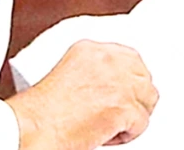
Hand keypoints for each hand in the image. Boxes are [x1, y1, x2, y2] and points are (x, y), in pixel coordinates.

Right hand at [5, 40, 157, 149]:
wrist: (35, 128)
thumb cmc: (41, 112)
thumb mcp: (68, 75)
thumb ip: (93, 73)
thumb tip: (114, 87)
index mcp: (89, 49)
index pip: (129, 56)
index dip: (128, 79)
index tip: (122, 92)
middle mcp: (107, 59)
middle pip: (143, 75)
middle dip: (134, 96)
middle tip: (119, 112)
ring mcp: (118, 81)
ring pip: (148, 98)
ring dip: (134, 114)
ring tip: (112, 125)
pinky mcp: (124, 106)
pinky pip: (142, 123)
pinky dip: (127, 135)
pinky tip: (107, 135)